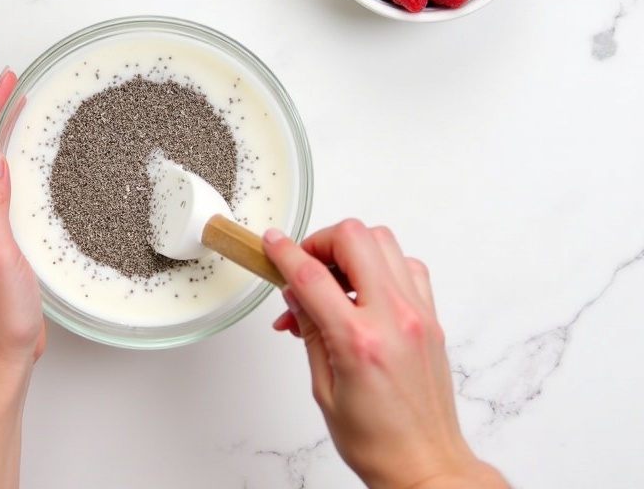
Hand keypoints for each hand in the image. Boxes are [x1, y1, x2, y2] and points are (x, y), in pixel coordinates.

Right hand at [264, 220, 506, 488]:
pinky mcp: (432, 318)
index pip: (312, 276)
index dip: (284, 253)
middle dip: (321, 241)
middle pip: (355, 238)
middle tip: (304, 264)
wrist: (425, 464)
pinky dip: (381, 264)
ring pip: (384, 242)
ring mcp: (418, 314)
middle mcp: (394, 318)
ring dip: (351, 249)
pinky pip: (408, 266)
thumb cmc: (377, 441)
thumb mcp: (324, 388)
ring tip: (332, 279)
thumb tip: (295, 293)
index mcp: (359, 341)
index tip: (271, 243)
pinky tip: (364, 289)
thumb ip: (310, 330)